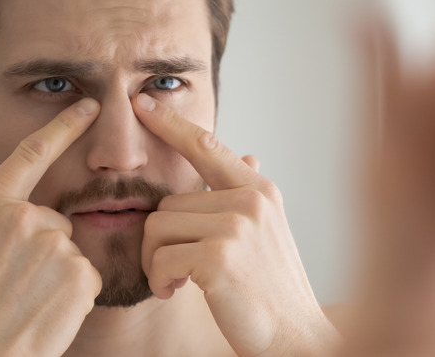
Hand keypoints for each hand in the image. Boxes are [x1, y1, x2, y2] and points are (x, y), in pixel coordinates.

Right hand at [0, 98, 102, 356]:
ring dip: (56, 268)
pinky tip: (47, 306)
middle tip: (16, 277)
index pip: (34, 153)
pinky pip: (84, 272)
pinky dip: (72, 289)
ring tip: (29, 294)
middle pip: (52, 216)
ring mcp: (54, 244)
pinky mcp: (80, 272)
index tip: (88, 106)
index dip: (65, 125)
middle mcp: (24, 217)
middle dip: (41, 242)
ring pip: (68, 246)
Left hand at [132, 94, 339, 356]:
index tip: (141, 102)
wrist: (294, 337)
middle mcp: (249, 200)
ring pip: (157, 228)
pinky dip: (159, 280)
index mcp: (259, 190)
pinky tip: (176, 292)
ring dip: (156, 262)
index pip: (206, 146)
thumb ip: (247, 194)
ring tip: (179, 281)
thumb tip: (247, 153)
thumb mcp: (267, 232)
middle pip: (167, 203)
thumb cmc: (274, 289)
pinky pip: (160, 258)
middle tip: (175, 269)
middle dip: (160, 241)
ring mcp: (236, 226)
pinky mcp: (219, 256)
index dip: (170, 123)